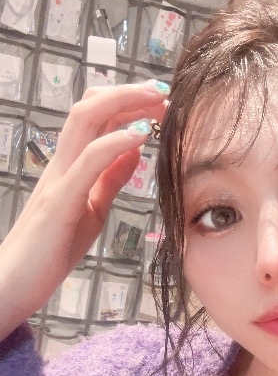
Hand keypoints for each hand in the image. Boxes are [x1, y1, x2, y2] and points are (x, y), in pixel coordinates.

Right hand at [0, 80, 168, 341]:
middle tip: (164, 90)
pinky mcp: (59, 202)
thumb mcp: (90, 210)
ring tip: (157, 101)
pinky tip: (141, 135)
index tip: (160, 101)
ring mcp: (58, 180)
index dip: (125, 102)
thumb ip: (109, 180)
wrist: (13, 285)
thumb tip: (134, 149)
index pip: (94, 118)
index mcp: (68, 167)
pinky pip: (88, 161)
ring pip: (84, 121)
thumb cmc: (49, 252)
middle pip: (89, 108)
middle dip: (129, 93)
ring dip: (124, 104)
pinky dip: (116, 142)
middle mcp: (60, 165)